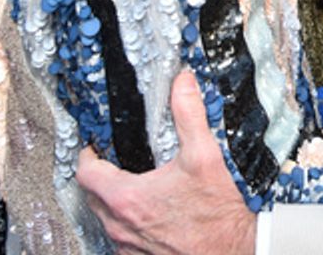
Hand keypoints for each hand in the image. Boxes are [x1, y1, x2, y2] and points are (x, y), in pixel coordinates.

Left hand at [77, 72, 255, 254]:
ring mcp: (128, 247)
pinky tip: (149, 215)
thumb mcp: (204, 155)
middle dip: (99, 178)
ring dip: (112, 203)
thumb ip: (189, 114)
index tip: (96, 149)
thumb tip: (182, 85)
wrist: (236, 250)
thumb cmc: (218, 213)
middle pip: (91, 197)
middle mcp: (121, 226)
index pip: (86, 174)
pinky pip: (121, 240)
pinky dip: (127, 225)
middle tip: (114, 164)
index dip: (88, 156)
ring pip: (105, 220)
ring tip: (134, 188)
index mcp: (128, 198)